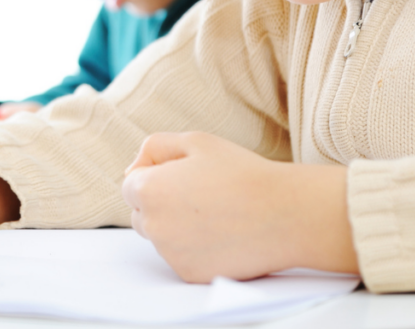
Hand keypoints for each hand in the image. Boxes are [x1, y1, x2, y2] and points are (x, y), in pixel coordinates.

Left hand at [122, 132, 357, 281]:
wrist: (284, 214)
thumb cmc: (241, 173)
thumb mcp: (195, 141)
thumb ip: (154, 147)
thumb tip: (132, 170)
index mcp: (148, 190)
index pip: (130, 185)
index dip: (157, 177)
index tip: (185, 176)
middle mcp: (153, 226)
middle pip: (141, 214)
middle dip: (161, 203)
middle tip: (201, 194)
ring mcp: (170, 254)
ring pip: (161, 237)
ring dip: (176, 226)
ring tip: (216, 213)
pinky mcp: (190, 274)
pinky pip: (180, 257)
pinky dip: (194, 248)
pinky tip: (222, 233)